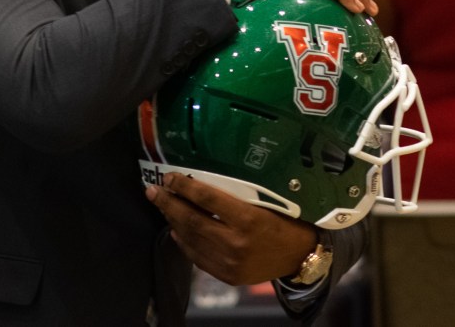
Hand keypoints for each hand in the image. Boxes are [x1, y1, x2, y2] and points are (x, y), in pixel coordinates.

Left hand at [146, 172, 316, 285]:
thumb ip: (236, 195)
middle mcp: (235, 242)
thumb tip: (202, 182)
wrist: (301, 255)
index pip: (207, 199)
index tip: (170, 177)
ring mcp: (229, 263)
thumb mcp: (267, 200)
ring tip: (162, 206)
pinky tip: (177, 229)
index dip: (184, 186)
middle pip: (192, 220)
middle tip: (153, 190)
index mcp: (248, 219)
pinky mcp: (227, 276)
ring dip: (173, 221)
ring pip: (192, 239)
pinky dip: (185, 242)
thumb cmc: (286, 219)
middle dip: (169, 203)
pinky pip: (198, 257)